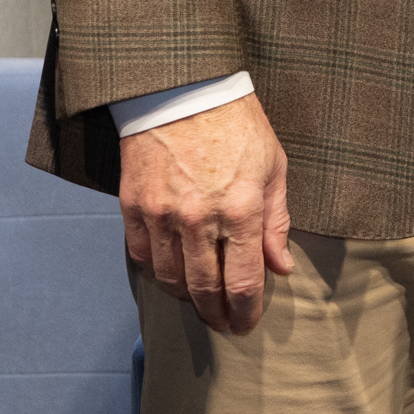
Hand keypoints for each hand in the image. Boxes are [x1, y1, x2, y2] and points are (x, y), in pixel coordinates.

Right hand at [123, 95, 295, 334]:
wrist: (184, 89)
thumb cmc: (237, 124)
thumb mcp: (273, 167)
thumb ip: (276, 221)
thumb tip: (280, 267)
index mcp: (241, 210)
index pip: (243, 282)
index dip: (245, 312)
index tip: (246, 325)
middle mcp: (199, 219)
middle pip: (204, 289)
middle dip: (216, 314)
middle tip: (222, 323)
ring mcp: (162, 215)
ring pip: (170, 279)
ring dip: (185, 297)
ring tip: (198, 300)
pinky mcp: (134, 206)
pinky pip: (141, 257)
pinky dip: (156, 273)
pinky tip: (170, 274)